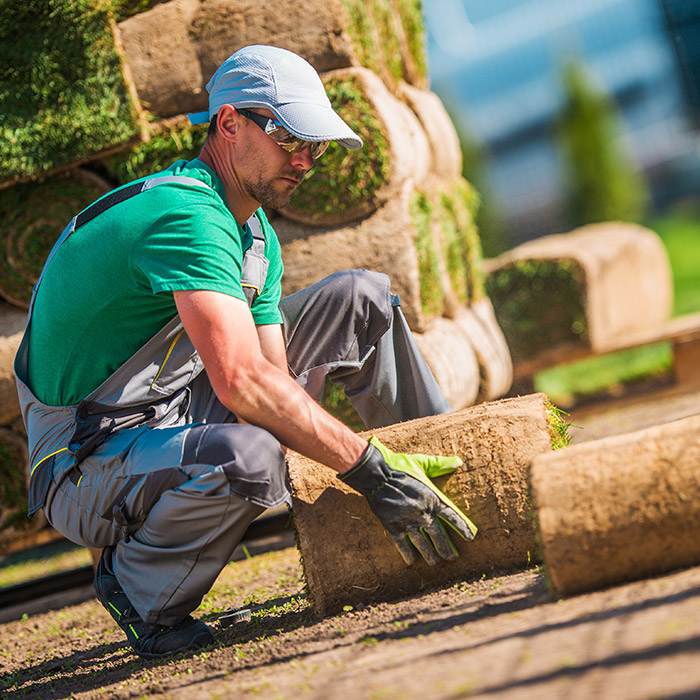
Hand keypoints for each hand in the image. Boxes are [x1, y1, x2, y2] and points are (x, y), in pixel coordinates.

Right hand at [339, 436, 476, 565]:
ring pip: (424, 546)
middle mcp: (423, 514)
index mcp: (432, 499)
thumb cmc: (399, 467)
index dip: (462, 528)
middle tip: (452, 558)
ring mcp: (408, 523)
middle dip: (447, 550)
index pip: (452, 517)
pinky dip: (408, 555)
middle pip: (439, 537)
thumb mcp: (421, 463)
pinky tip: (412, 561)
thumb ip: (440, 465)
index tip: (470, 538)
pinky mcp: (393, 528)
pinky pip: (403, 547)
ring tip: (435, 563)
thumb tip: (458, 461)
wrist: (376, 476)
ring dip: (431, 557)